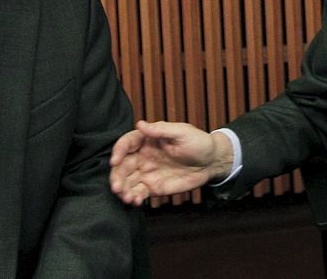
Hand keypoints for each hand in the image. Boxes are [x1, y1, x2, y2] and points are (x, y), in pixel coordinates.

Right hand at [109, 120, 229, 204]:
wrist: (211, 163)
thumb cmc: (198, 142)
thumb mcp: (182, 132)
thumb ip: (160, 130)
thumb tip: (140, 124)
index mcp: (147, 140)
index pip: (126, 143)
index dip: (118, 151)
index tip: (115, 161)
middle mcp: (143, 156)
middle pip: (122, 165)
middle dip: (116, 176)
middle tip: (117, 187)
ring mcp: (146, 172)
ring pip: (127, 181)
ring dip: (122, 190)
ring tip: (127, 197)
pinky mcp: (152, 187)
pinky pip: (138, 193)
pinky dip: (133, 198)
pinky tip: (135, 201)